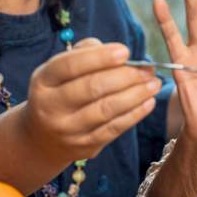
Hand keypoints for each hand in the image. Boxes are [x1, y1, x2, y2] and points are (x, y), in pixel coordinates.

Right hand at [21, 38, 160, 161]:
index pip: (70, 65)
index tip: (126, 51)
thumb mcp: (60, 70)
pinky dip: (135, 114)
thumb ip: (85, 53)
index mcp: (43, 80)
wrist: (42, 138)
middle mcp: (50, 106)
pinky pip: (114, 128)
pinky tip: (149, 102)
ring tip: (154, 83)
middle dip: (126, 76)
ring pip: (107, 109)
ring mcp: (67, 129)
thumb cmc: (61, 91)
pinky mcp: (84, 145)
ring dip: (136, 94)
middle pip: (92, 88)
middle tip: (148, 69)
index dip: (100, 57)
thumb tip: (118, 53)